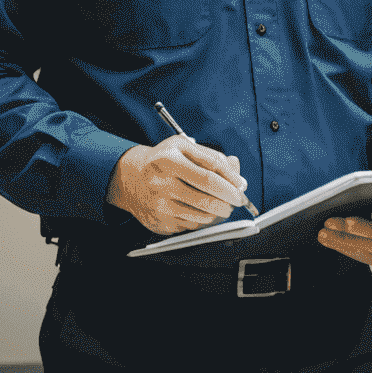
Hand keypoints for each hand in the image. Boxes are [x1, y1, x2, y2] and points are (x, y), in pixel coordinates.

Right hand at [107, 136, 248, 234]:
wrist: (130, 178)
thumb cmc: (163, 160)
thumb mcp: (184, 147)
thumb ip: (212, 158)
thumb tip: (238, 178)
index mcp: (168, 159)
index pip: (209, 174)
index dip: (230, 182)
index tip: (241, 186)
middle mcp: (161, 182)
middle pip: (207, 197)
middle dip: (229, 200)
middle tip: (237, 200)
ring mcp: (159, 205)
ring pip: (202, 214)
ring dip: (218, 211)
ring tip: (221, 205)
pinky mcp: (159, 222)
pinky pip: (191, 224)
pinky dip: (202, 219)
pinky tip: (201, 210)